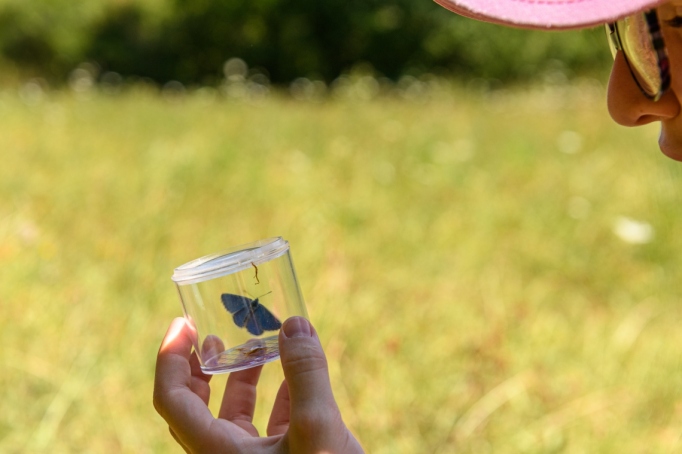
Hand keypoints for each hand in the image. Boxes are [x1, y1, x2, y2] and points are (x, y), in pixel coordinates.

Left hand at [154, 316, 363, 453]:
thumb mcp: (318, 429)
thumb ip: (306, 374)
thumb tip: (294, 324)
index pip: (172, 400)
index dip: (170, 359)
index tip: (182, 323)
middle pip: (193, 407)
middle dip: (198, 366)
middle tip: (205, 331)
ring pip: (233, 414)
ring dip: (241, 376)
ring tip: (252, 342)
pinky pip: (270, 424)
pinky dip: (279, 393)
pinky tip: (296, 372)